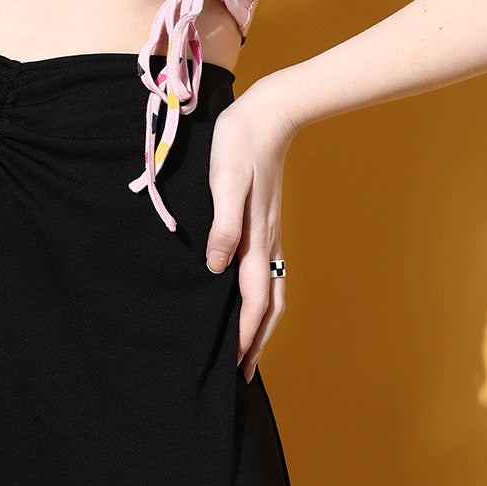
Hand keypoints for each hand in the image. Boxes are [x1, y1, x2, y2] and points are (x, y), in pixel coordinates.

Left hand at [205, 81, 294, 382]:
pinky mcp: (265, 220)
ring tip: (248, 345)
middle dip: (257, 340)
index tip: (235, 367)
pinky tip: (245, 294)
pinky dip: (260, 295)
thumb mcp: (225, 180)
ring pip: (270, 289)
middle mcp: (266, 241)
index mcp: (255, 237)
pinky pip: (266, 270)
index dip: (245, 336)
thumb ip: (223, 224)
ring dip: (261, 322)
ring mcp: (269, 232)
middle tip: (243, 373)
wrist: (269, 112)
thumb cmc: (240, 143)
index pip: (254, 301)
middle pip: (268, 304)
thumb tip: (216, 268)